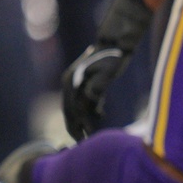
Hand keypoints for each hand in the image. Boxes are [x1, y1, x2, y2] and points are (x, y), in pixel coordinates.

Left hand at [59, 0, 152, 139]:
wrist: (115, 40)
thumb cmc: (108, 59)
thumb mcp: (99, 79)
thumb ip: (94, 94)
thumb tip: (96, 112)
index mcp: (69, 81)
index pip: (67, 108)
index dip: (71, 124)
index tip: (77, 137)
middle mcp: (70, 81)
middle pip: (69, 111)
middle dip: (75, 128)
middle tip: (80, 142)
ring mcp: (81, 80)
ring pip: (79, 109)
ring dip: (84, 123)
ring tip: (89, 136)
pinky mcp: (95, 80)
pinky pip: (92, 102)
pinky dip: (94, 112)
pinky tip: (100, 117)